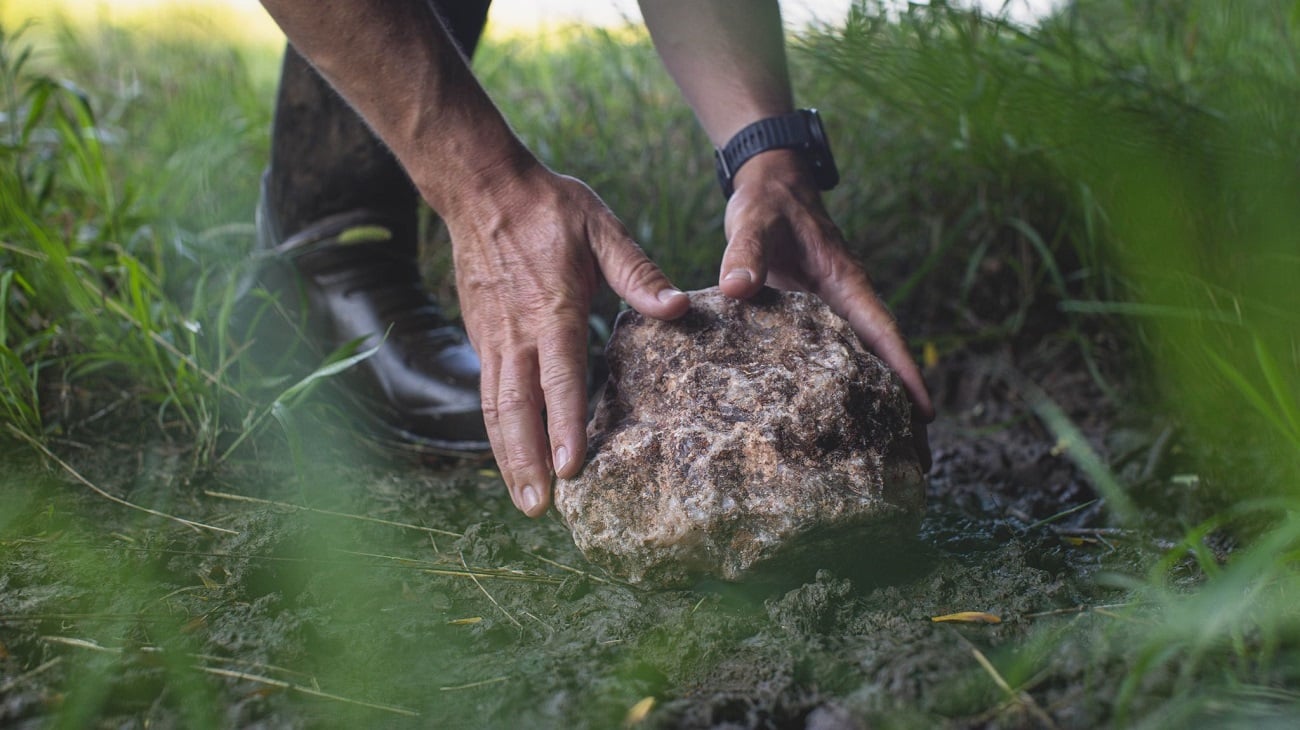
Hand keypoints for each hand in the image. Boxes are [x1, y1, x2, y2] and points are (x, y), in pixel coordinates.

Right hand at [446, 162, 689, 516]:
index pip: (559, 379)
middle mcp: (517, 333)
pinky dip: (497, 430)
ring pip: (495, 407)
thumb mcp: (602, 228)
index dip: (564, 426)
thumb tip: (677, 308)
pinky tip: (511, 456)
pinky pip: (488, 392)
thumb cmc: (549, 207)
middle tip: (539, 509)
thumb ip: (638, 273)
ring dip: (508, 457)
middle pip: (517, 408)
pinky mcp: (483, 336)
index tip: (570, 469)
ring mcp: (494, 337)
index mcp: (552, 310)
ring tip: (524, 499)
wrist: (482, 189)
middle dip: (526, 463)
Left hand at [719, 150, 935, 467]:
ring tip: (888, 459)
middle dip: (903, 406)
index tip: (926, 415)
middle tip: (918, 462)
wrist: (771, 183)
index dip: (906, 373)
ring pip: (862, 364)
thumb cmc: (768, 202)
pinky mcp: (813, 319)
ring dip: (876, 405)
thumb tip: (737, 288)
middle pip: (883, 361)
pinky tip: (834, 426)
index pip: (883, 334)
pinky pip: (834, 359)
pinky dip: (842, 391)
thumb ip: (746, 253)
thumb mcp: (755, 221)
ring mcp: (833, 313)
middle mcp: (847, 303)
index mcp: (845, 284)